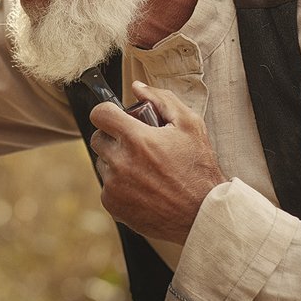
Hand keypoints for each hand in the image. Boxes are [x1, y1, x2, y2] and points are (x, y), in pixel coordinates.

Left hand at [88, 81, 226, 243]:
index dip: (108, 112)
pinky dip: (119, 184)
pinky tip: (142, 187)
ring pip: (102, 163)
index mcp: (137, 140)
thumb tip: (137, 87)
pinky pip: (106, 185)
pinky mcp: (112, 204)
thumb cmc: (199, 168)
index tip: (116, 117)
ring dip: (116, 161)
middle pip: (98, 138)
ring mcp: (114, 185)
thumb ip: (162, 100)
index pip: (100, 114)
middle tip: (137, 144)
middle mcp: (120, 163)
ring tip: (144, 168)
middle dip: (114, 137)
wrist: (202, 213)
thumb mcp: (189, 126)